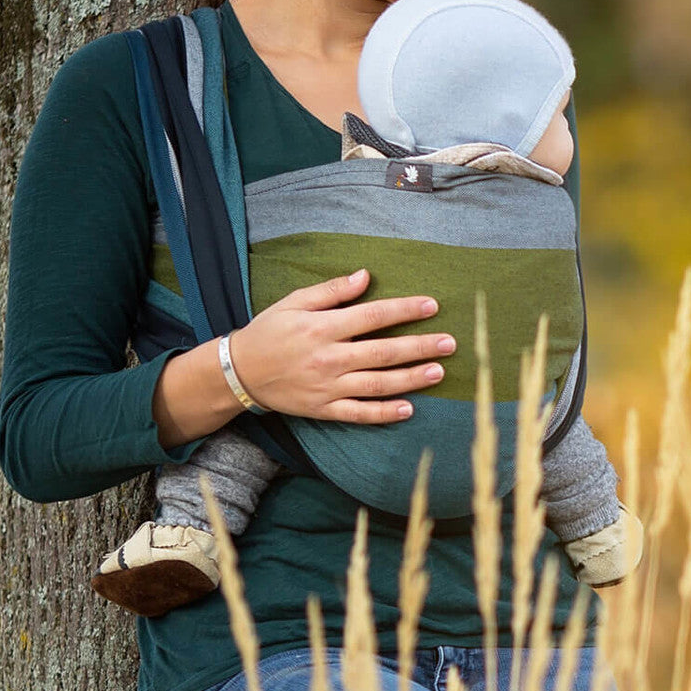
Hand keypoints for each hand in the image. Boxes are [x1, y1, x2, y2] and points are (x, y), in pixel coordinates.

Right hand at [229, 268, 455, 423]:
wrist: (240, 373)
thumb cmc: (269, 330)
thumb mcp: (295, 301)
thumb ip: (332, 290)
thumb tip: (366, 276)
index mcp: (323, 327)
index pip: (373, 316)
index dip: (405, 310)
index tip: (432, 305)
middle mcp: (329, 358)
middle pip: (383, 352)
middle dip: (420, 347)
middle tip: (450, 343)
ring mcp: (328, 387)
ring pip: (378, 384)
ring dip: (411, 379)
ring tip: (439, 372)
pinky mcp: (324, 409)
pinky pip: (359, 414)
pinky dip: (384, 413)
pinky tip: (408, 409)